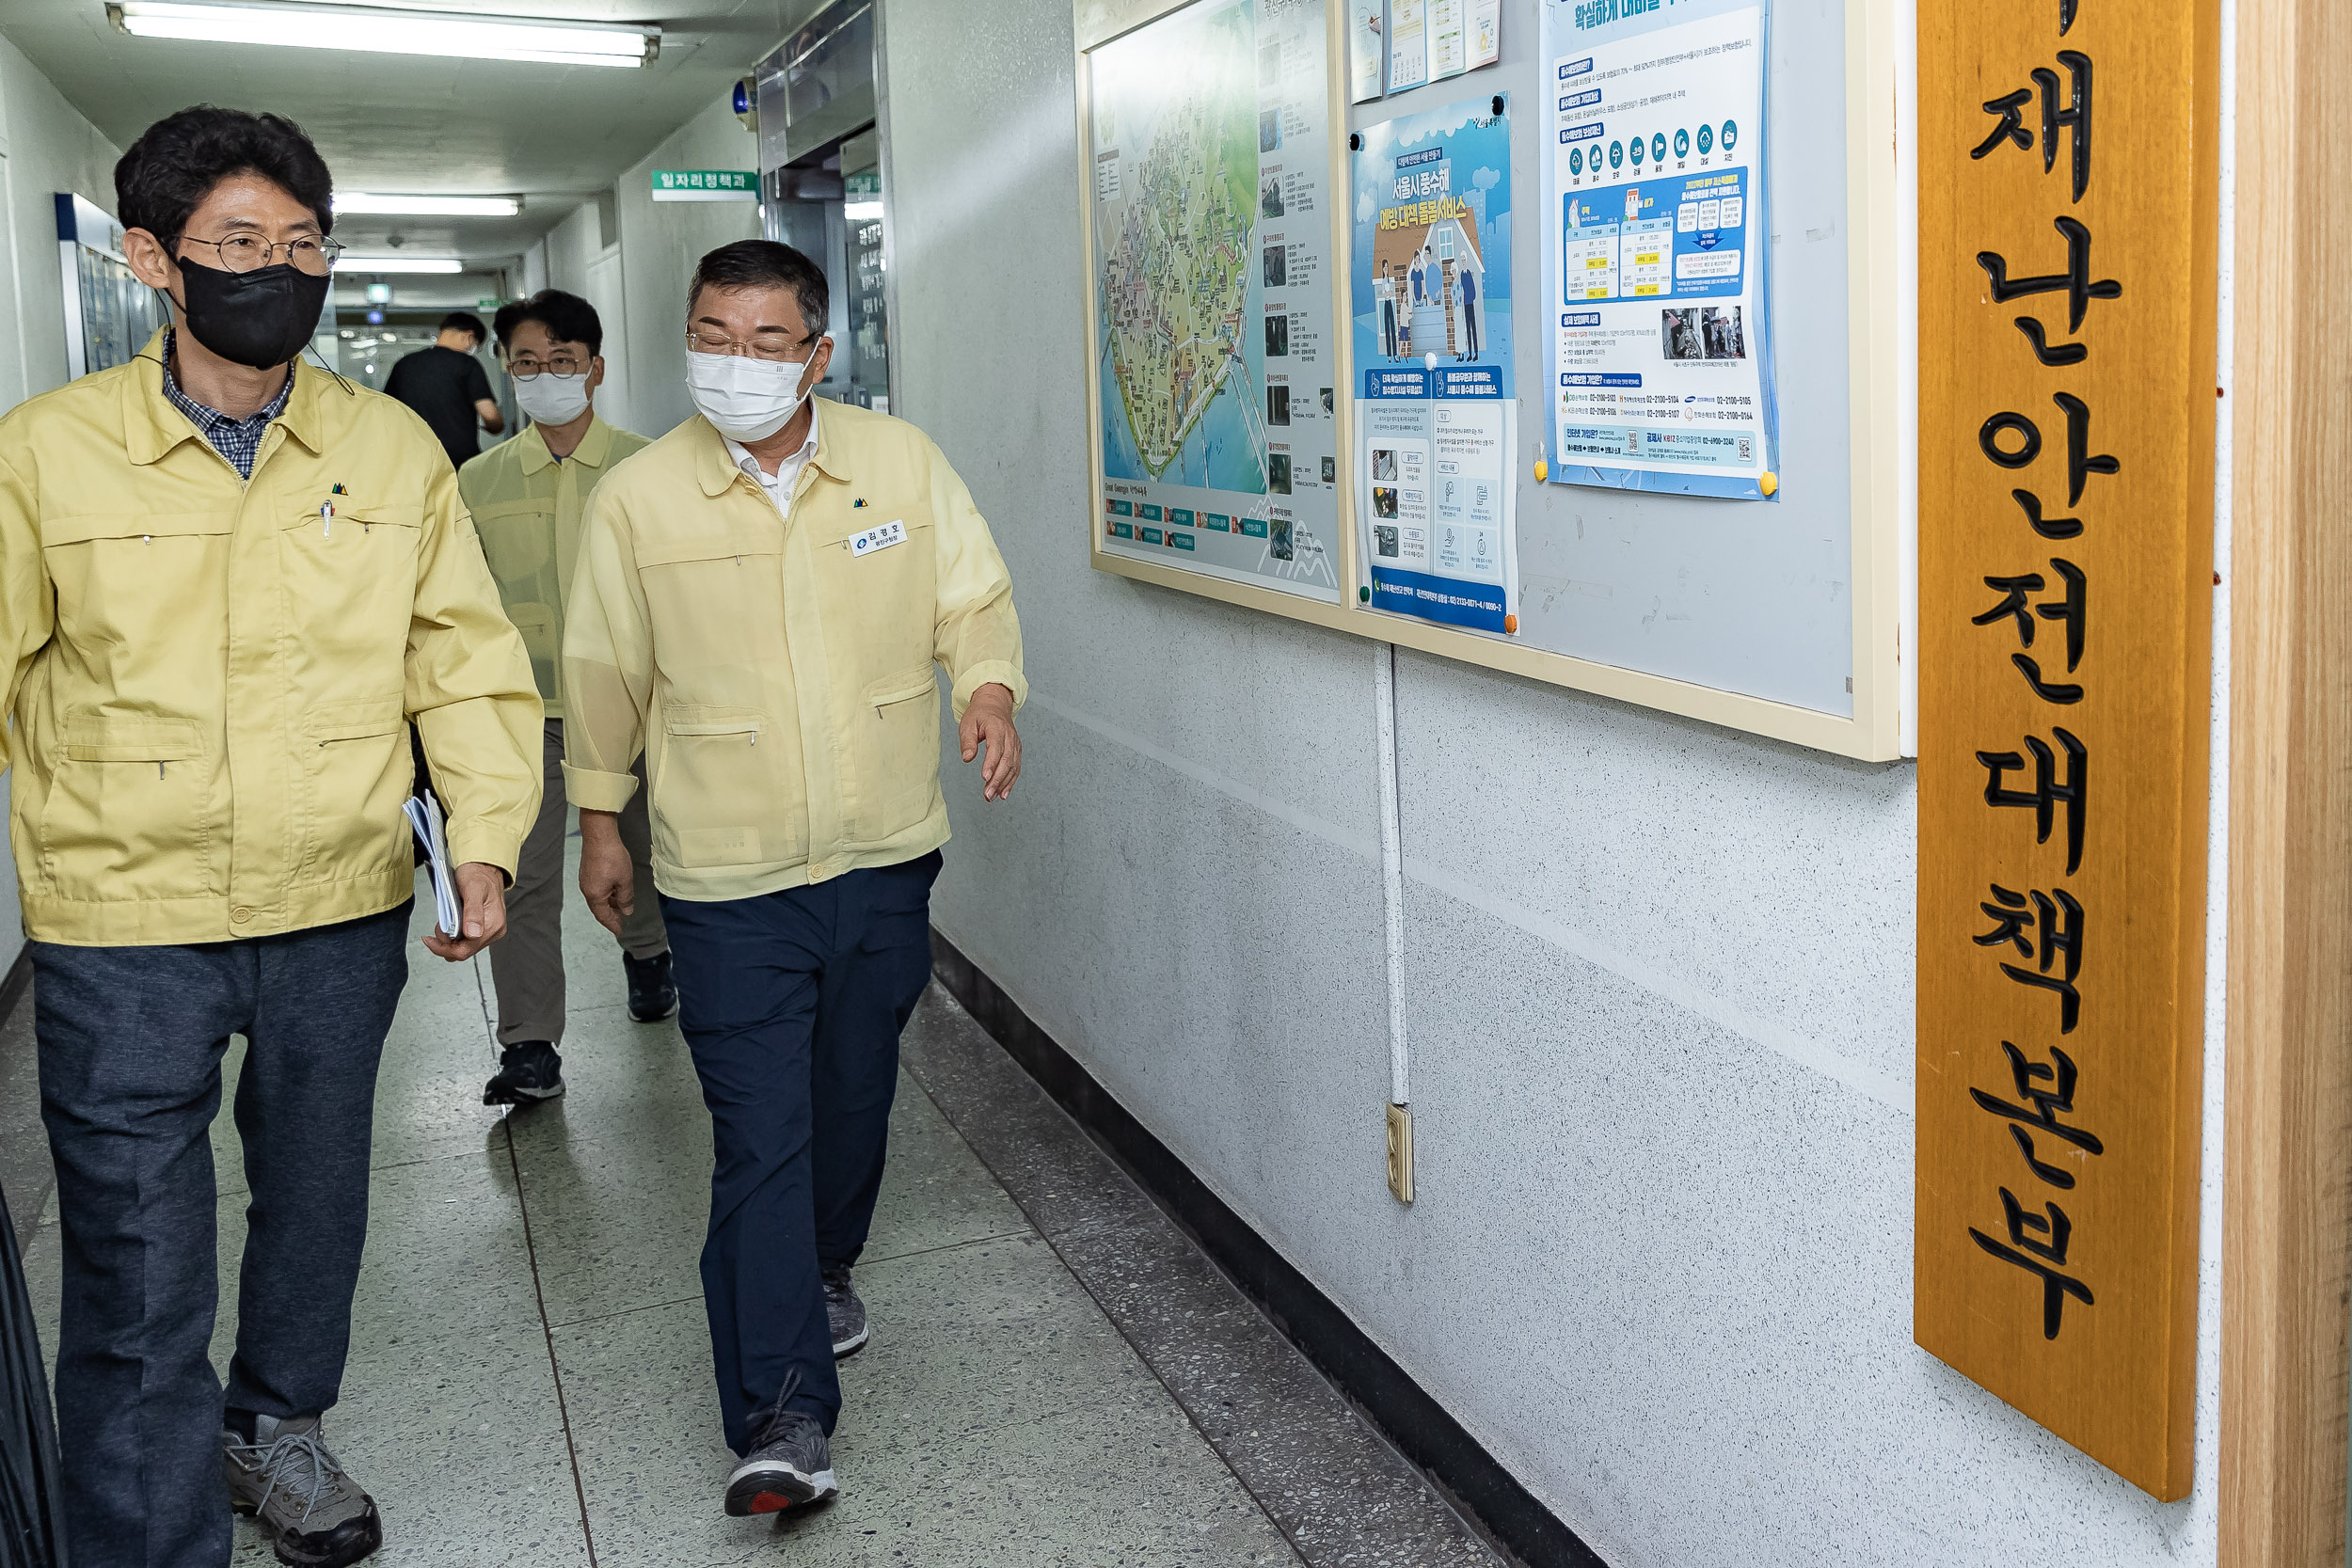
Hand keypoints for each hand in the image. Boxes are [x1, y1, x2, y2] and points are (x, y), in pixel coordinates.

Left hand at [423, 862, 507, 960]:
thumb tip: (473, 933)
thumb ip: (472, 912)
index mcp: (493, 924)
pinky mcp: (483, 930)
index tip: (429, 940)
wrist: (484, 868)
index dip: (444, 949)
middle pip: (464, 951)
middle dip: (445, 943)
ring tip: (446, 922)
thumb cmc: (478, 874)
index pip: (466, 949)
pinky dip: (454, 936)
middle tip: (438, 925)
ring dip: (449, 940)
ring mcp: (489, 932)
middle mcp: (494, 931)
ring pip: (463, 948)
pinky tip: (452, 923)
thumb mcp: (473, 888)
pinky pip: (465, 941)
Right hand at [578, 810, 634, 936]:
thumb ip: (626, 898)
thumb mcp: (625, 881)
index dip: (612, 924)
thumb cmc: (612, 858)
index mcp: (595, 895)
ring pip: (598, 898)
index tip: (619, 931)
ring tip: (622, 906)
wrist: (599, 836)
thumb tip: (626, 911)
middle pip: (599, 908)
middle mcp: (587, 890)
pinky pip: (597, 889)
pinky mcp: (587, 872)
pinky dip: (607, 894)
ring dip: (610, 904)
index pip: (603, 916)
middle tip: (622, 921)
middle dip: (611, 915)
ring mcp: (586, 881)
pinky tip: (616, 891)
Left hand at [959, 683, 1021, 801]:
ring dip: (1003, 784)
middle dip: (997, 780)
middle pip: (1006, 761)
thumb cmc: (979, 715)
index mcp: (997, 727)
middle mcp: (1009, 737)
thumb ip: (967, 741)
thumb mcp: (967, 723)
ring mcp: (1015, 744)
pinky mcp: (1016, 751)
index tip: (984, 777)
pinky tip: (1003, 793)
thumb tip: (967, 758)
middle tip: (987, 794)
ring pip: (1012, 767)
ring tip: (991, 797)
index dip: (991, 763)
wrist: (995, 706)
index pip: (996, 748)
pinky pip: (1016, 768)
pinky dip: (1010, 782)